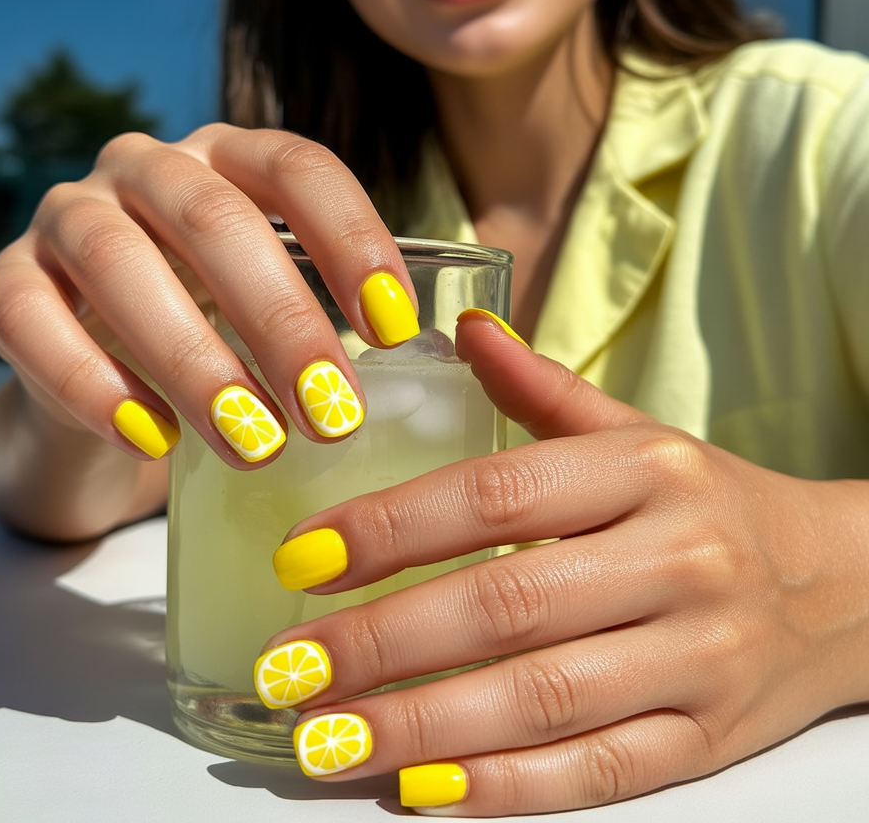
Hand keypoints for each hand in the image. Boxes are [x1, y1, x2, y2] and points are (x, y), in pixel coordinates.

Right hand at [0, 126, 417, 536]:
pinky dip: (91, 381)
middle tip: (333, 414)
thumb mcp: (285, 306)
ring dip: (194, 358)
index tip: (396, 330)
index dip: (351, 239)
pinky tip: (151, 440)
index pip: (297, 168)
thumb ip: (350, 311)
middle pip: (214, 218)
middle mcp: (148, 168)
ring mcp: (72, 217)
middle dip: (279, 319)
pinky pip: (29, 319)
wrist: (106, 369)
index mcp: (230, 158)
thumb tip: (474, 353)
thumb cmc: (223, 333)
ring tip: (255, 444)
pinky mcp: (11, 283)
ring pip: (120, 263)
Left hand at [258, 312, 868, 814]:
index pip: (499, 495)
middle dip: (385, 642)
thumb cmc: (711, 501)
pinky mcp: (708, 740)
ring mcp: (698, 658)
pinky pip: (600, 772)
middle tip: (291, 666)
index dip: (393, 528)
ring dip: (422, 727)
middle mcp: (677, 560)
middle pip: (509, 605)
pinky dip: (507, 788)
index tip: (305, 558)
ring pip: (544, 701)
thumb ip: (543, 390)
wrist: (842, 585)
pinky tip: (423, 790)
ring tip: (325, 739)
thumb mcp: (637, 433)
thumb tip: (462, 328)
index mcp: (646, 471)